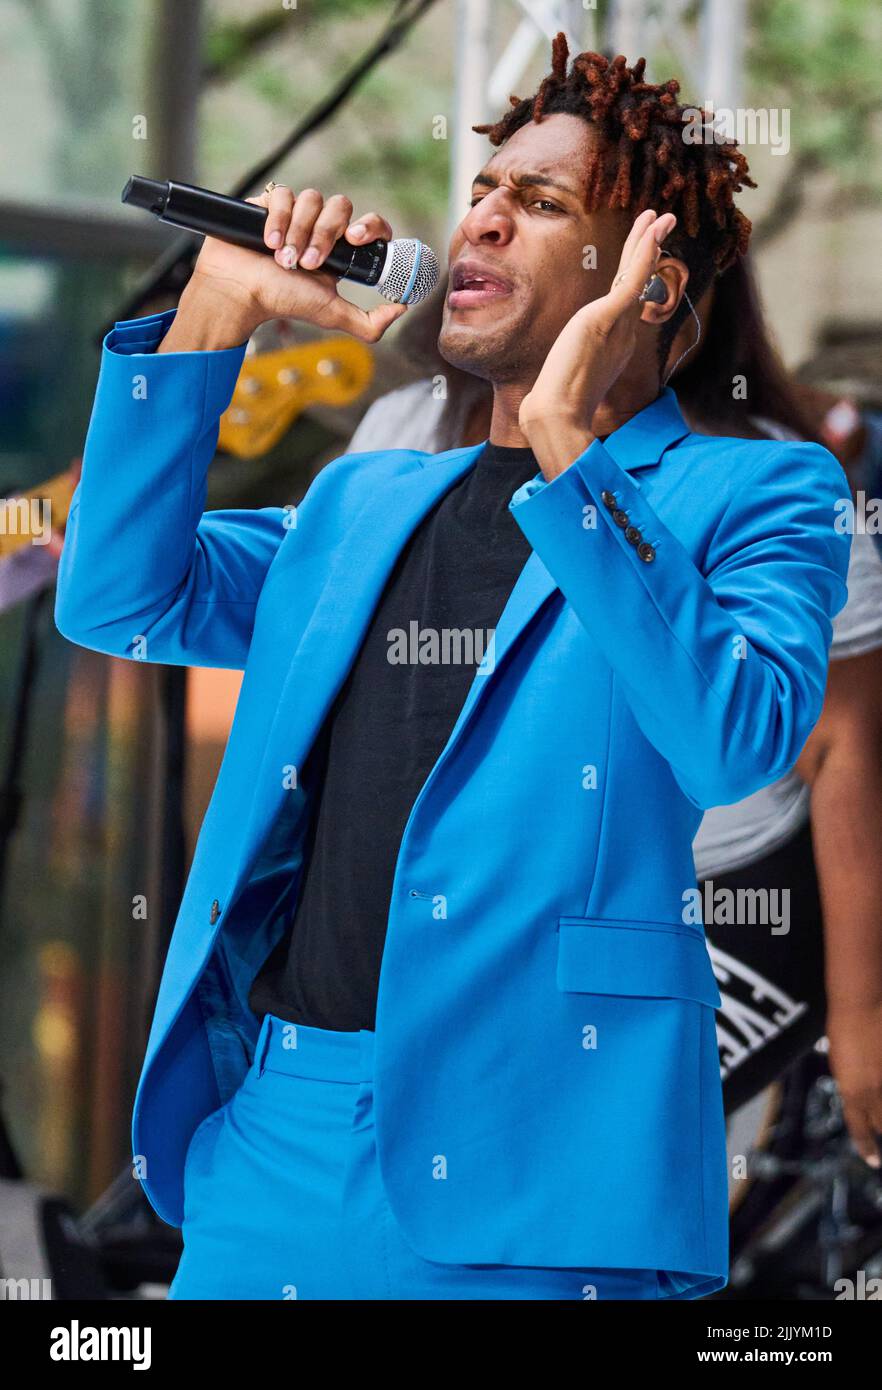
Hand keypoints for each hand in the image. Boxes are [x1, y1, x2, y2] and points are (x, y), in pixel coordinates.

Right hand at [163, 185, 407, 351]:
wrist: (240, 293)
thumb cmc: (282, 302)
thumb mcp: (331, 314)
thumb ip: (369, 322)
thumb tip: (402, 308)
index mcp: (341, 250)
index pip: (370, 224)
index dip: (369, 225)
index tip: (355, 238)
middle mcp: (321, 228)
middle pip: (341, 206)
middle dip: (326, 234)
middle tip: (309, 263)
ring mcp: (296, 213)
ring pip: (312, 199)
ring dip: (299, 231)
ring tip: (283, 259)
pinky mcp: (269, 203)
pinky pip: (283, 194)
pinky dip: (277, 218)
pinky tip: (267, 241)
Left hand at [519, 209, 676, 473]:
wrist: (558, 416)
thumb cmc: (556, 408)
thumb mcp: (563, 383)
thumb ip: (565, 376)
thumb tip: (547, 390)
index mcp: (614, 345)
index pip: (626, 300)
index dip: (635, 275)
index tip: (642, 254)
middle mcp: (623, 332)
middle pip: (639, 283)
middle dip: (650, 252)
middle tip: (661, 225)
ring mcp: (619, 324)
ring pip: (638, 274)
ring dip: (649, 242)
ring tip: (659, 216)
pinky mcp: (609, 317)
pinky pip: (633, 279)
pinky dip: (644, 254)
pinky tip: (652, 232)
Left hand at [827, 1003, 881, 1168]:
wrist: (860, 1005)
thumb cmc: (843, 1027)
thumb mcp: (842, 1063)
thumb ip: (853, 1084)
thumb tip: (859, 1094)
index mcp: (853, 1092)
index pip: (859, 1127)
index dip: (866, 1145)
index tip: (874, 1161)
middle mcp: (873, 1092)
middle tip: (880, 1136)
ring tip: (881, 1121)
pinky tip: (881, 1078)